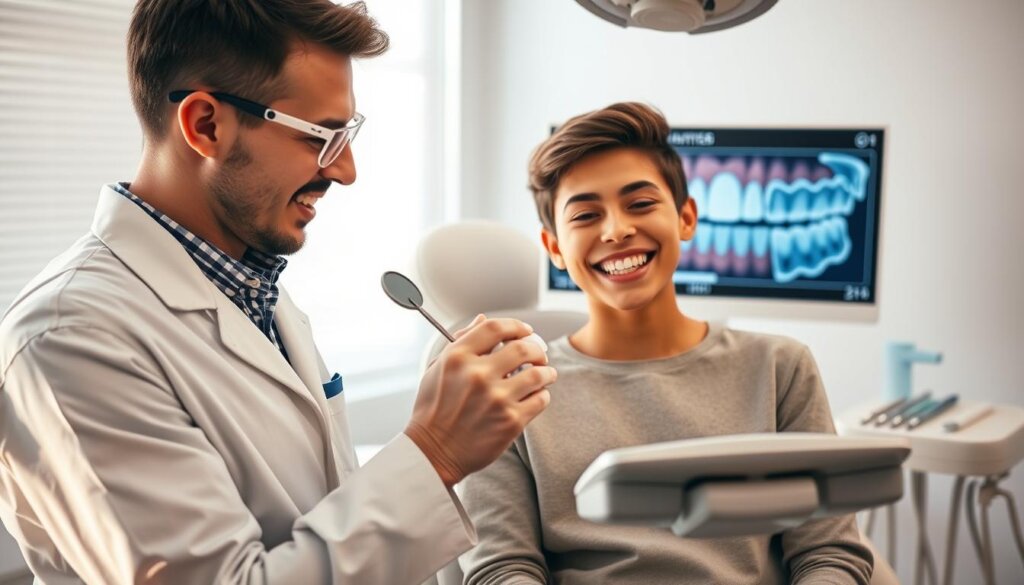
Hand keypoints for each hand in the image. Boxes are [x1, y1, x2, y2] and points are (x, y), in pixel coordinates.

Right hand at [405, 315, 556, 486]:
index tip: (525, 331)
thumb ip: (461, 341)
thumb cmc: (434, 409)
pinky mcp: (511, 421)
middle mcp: (478, 374)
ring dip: (546, 372)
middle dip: (537, 348)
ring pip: (539, 374)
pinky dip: (542, 395)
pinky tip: (536, 396)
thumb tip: (481, 319)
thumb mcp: (438, 368)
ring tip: (546, 374)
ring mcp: (497, 398)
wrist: (433, 452)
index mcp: (458, 357)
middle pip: (523, 347)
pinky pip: (541, 399)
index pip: (495, 327)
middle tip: (539, 354)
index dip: (516, 326)